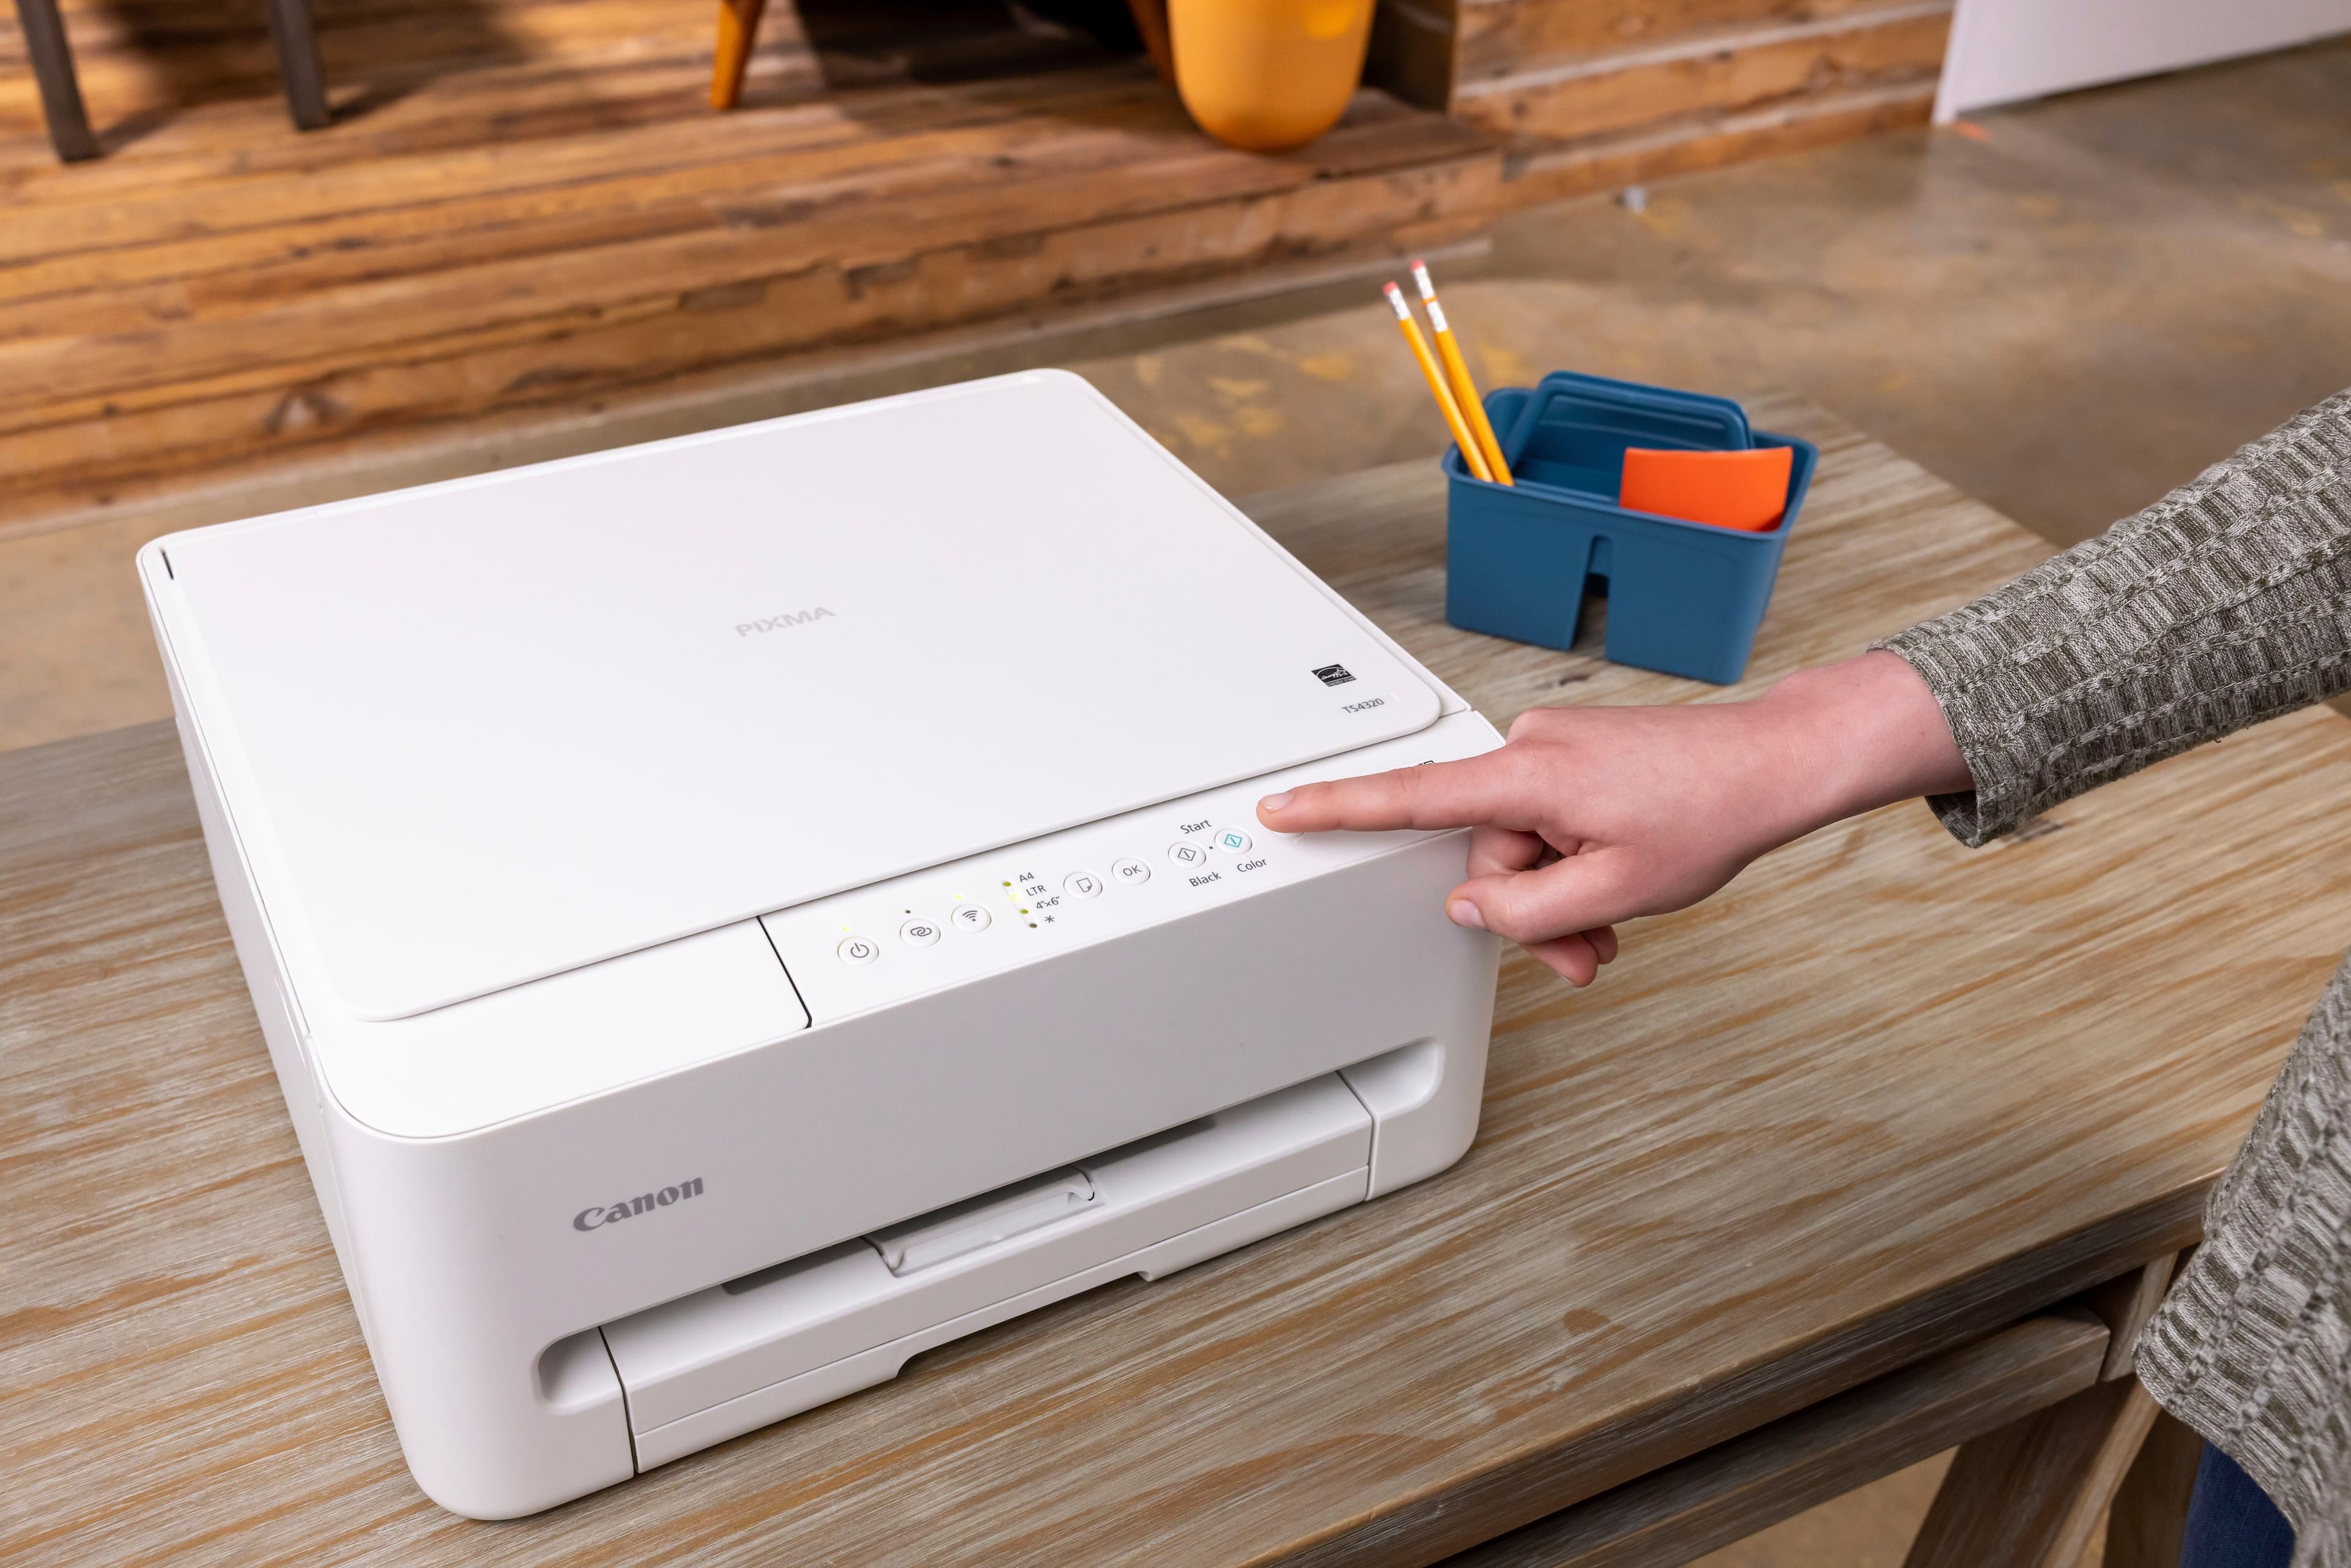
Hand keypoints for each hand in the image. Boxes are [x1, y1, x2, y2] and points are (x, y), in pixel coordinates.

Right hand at [1256, 652, 1969, 983]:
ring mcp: (1555, 750)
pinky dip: (1575, 860)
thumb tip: (1474, 908)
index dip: (1335, 808)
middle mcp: (1528, 750)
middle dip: (1530, 909)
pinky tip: (1620, 881)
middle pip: (1487, 852)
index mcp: (1525, 777)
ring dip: (1560, 893)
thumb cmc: (1710, 812)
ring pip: (1523, 845)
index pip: (1408, 797)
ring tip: (1615, 926)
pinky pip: (1550, 821)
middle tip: (1586, 953)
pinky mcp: (1578, 755)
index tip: (1279, 807)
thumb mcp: (1613, 891)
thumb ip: (1525, 910)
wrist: (1774, 764)